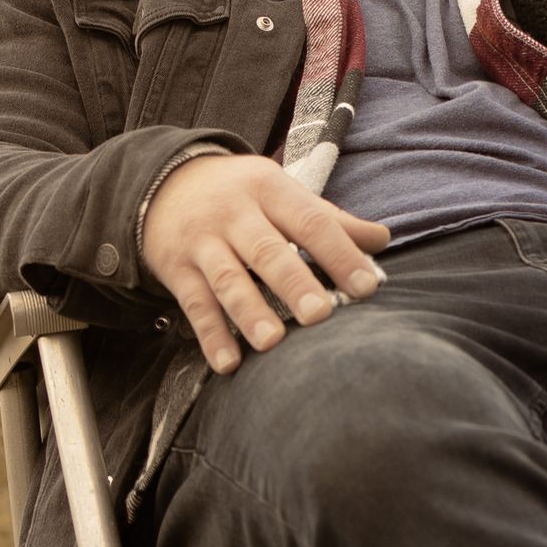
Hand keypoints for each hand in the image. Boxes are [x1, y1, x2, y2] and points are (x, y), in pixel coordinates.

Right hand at [141, 153, 389, 372]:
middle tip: (320, 315)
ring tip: (272, 342)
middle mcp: (234, 214)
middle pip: (267, 251)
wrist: (164, 184)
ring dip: (249, 311)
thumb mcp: (282, 192)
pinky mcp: (178, 270)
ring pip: (228, 279)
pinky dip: (211, 336)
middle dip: (293, 283)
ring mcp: (203, 243)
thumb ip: (330, 219)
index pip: (310, 221)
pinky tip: (229, 363)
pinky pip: (195, 306)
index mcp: (269, 190)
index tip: (367, 286)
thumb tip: (383, 238)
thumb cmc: (241, 194)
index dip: (339, 253)